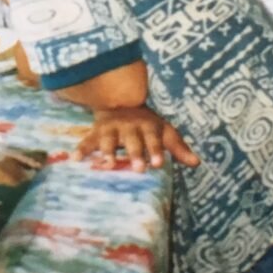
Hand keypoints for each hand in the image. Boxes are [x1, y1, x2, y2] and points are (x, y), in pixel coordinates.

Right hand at [76, 106, 199, 171]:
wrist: (119, 103)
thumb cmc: (146, 124)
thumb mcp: (164, 131)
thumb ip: (178, 147)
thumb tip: (196, 163)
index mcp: (147, 126)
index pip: (153, 138)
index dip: (155, 149)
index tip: (158, 163)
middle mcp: (129, 126)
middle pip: (132, 140)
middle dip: (135, 153)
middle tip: (139, 169)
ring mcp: (111, 129)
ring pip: (109, 140)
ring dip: (108, 151)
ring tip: (108, 164)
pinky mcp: (96, 133)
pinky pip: (87, 141)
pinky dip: (81, 149)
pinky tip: (75, 159)